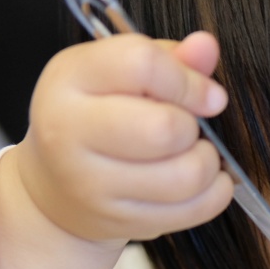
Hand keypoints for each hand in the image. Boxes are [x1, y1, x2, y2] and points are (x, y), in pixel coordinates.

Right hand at [0, 32, 233, 268]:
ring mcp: (90, 183)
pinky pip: (193, 211)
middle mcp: (69, 130)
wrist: (55, 185)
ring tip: (196, 154)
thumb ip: (167, 58)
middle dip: (194, 128)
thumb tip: (206, 47)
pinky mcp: (119, 221)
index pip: (143, 65)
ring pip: (186, 176)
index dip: (188, 80)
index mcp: (69, 78)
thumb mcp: (118, 74)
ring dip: (209, 163)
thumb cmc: (98, 116)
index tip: (206, 95)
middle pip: (165, 129)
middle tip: (189, 129)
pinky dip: (214, 194)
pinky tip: (205, 182)